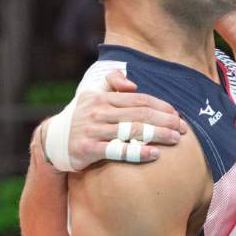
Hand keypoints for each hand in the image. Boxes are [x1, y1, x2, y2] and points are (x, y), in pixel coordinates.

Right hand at [67, 70, 186, 169]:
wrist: (52, 140)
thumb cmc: (82, 117)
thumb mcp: (92, 94)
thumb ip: (112, 82)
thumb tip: (133, 84)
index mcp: (103, 98)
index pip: (139, 100)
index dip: (161, 106)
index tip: (178, 114)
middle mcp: (98, 111)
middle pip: (140, 115)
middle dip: (165, 121)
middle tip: (183, 129)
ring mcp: (93, 130)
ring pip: (132, 131)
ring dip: (158, 135)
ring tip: (175, 139)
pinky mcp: (88, 149)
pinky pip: (117, 151)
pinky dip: (138, 152)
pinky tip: (155, 154)